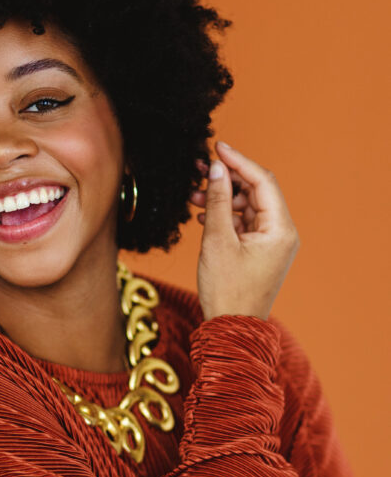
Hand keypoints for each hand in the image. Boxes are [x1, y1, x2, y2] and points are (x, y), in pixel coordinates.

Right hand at [189, 140, 299, 320]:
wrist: (231, 329)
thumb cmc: (227, 291)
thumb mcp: (217, 241)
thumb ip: (216, 201)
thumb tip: (214, 170)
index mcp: (280, 229)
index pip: (262, 181)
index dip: (238, 161)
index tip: (216, 147)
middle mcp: (282, 233)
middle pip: (255, 191)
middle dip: (227, 179)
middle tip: (199, 169)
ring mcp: (272, 243)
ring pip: (247, 206)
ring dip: (222, 198)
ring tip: (194, 194)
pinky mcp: (260, 251)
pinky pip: (244, 223)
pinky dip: (225, 215)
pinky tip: (203, 213)